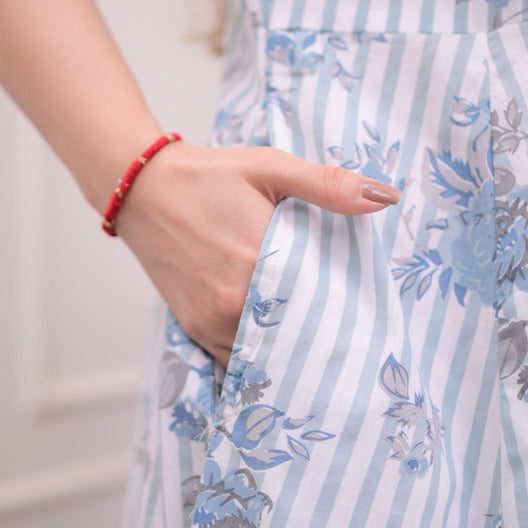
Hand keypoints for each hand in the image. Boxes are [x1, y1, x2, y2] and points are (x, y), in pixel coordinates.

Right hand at [114, 142, 400, 365]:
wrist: (142, 188)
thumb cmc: (210, 175)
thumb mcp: (270, 167)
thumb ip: (328, 184)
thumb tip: (386, 196)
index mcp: (259, 259)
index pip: (320, 303)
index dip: (347, 313)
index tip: (370, 318)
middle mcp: (234, 300)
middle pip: (297, 335)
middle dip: (323, 337)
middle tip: (355, 339)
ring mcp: (212, 319)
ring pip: (266, 354)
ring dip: (290, 351)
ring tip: (321, 346)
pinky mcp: (195, 328)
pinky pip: (236, 360)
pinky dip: (259, 357)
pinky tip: (279, 347)